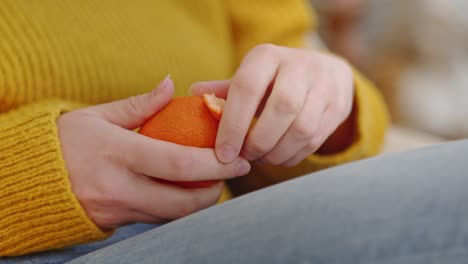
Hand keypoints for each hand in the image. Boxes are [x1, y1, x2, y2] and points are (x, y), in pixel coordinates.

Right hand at [57, 77, 249, 229]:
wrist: (30, 179)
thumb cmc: (66, 141)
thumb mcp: (98, 116)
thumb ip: (139, 104)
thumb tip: (170, 85)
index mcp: (118, 152)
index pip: (179, 163)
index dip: (216, 164)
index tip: (239, 159)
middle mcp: (120, 186)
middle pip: (183, 201)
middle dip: (215, 191)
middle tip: (231, 174)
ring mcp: (118, 209)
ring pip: (173, 215)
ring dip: (199, 201)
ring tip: (212, 181)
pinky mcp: (117, 222)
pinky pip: (157, 219)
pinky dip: (177, 207)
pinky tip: (184, 190)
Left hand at [191, 44, 354, 166]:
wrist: (326, 71)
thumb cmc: (276, 78)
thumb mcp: (251, 76)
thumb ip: (225, 90)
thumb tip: (194, 96)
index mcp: (267, 56)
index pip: (247, 88)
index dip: (232, 124)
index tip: (223, 153)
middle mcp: (299, 66)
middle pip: (281, 108)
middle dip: (259, 141)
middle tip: (245, 156)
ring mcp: (324, 86)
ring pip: (302, 128)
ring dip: (277, 152)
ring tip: (261, 157)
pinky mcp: (338, 107)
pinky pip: (315, 140)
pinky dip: (292, 156)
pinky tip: (278, 156)